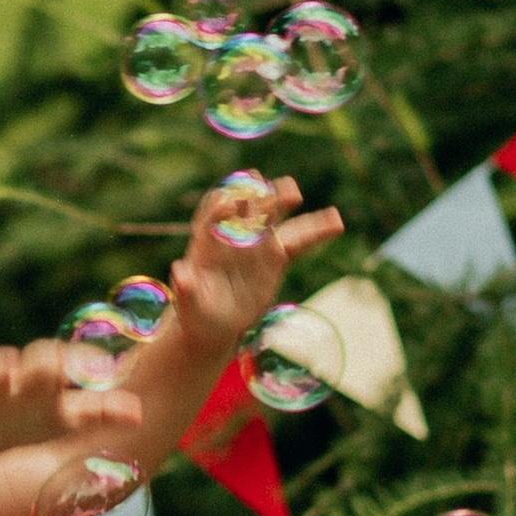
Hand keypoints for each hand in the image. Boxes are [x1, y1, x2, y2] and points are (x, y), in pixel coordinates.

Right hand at [0, 337, 142, 490]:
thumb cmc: (31, 433)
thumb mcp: (64, 426)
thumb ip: (99, 414)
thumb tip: (140, 414)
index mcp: (56, 395)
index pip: (77, 370)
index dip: (89, 365)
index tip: (106, 369)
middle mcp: (27, 387)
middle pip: (39, 363)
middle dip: (48, 363)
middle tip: (59, 367)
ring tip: (3, 372)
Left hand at [168, 175, 345, 350]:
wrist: (213, 324)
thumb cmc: (196, 314)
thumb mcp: (188, 305)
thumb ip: (186, 288)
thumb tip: (179, 273)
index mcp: (207, 244)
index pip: (212, 218)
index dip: (219, 209)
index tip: (228, 204)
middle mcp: (234, 237)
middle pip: (245, 210)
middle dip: (253, 197)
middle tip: (263, 190)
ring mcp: (257, 244)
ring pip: (273, 219)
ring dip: (282, 203)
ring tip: (294, 192)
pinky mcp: (277, 256)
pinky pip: (298, 242)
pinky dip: (317, 231)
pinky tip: (337, 222)